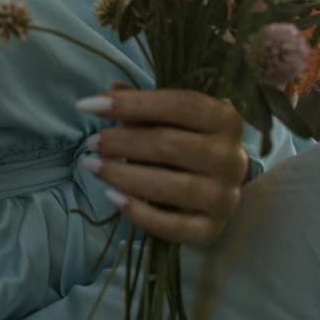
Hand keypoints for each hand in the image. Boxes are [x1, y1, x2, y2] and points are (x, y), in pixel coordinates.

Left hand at [83, 83, 248, 246]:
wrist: (217, 186)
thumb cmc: (188, 141)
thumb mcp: (171, 118)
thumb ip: (143, 104)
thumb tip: (112, 90)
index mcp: (225, 120)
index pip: (179, 105)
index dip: (132, 103)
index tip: (88, 105)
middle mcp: (231, 158)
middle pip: (170, 146)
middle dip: (122, 142)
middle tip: (90, 142)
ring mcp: (225, 197)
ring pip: (170, 187)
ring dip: (123, 175)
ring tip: (92, 166)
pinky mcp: (213, 230)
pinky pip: (173, 226)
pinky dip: (139, 213)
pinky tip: (113, 196)